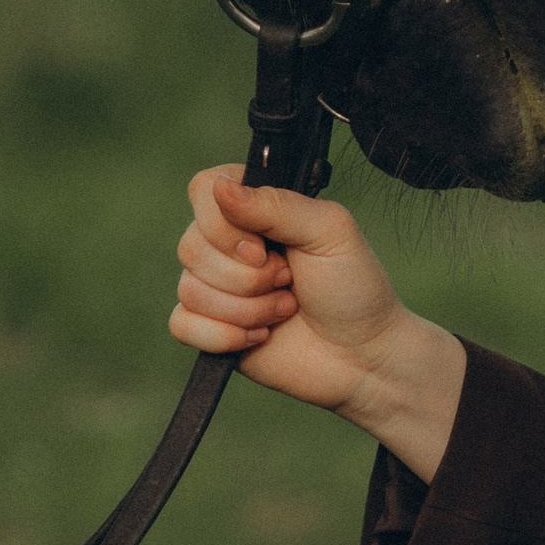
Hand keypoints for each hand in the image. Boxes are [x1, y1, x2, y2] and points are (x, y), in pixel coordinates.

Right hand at [171, 167, 466, 484]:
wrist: (362, 356)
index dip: (225, 225)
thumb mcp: (329, 231)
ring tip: (285, 310)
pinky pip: (181, 324)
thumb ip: (277, 205)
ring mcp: (216, 286)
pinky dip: (222, 335)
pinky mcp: (209, 328)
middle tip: (289, 281)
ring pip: (189, 288)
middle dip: (248, 277)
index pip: (204, 189)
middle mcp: (228, 242)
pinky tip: (260, 336)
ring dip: (247, 309)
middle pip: (191, 245)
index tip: (263, 248)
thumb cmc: (354, 287)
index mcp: (256, 207)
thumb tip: (220, 188)